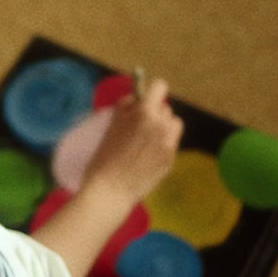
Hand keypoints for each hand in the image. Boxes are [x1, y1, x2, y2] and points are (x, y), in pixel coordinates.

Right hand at [83, 78, 183, 205]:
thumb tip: (137, 99)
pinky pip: (171, 142)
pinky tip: (147, 155)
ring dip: (163, 127)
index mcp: (145, 113)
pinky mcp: (172, 158)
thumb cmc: (105, 155)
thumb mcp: (112, 124)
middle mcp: (162, 125)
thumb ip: (126, 107)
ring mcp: (170, 143)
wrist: (111, 189)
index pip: (160, 87)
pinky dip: (162, 144)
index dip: (151, 92)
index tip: (144, 100)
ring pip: (173, 124)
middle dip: (154, 113)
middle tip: (139, 125)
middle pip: (166, 108)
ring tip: (147, 139)